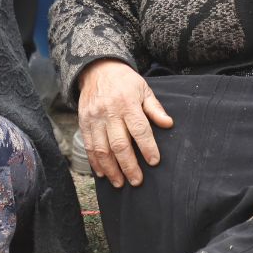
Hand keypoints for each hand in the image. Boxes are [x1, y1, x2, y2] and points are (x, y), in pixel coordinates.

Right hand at [77, 59, 173, 187]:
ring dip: (111, 169)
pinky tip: (102, 173)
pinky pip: (89, 146)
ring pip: (102, 149)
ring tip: (120, 183)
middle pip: (119, 144)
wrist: (96, 69)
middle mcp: (109, 112)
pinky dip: (94, 162)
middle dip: (128, 166)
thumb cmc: (124, 81)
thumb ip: (155, 108)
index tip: (154, 162)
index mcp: (127, 103)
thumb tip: (168, 124)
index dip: (147, 147)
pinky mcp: (84, 122)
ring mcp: (94, 118)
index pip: (139, 129)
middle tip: (136, 181)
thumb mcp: (143, 89)